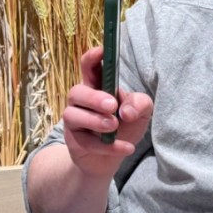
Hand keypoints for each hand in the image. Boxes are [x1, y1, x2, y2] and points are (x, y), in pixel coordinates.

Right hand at [61, 46, 153, 180]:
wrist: (110, 160)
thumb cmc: (124, 127)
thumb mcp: (140, 113)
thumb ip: (140, 104)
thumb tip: (126, 111)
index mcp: (97, 86)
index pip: (88, 66)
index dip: (92, 57)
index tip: (101, 51)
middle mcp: (81, 101)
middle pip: (76, 91)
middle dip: (93, 97)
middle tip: (112, 106)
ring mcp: (74, 120)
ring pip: (72, 115)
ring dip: (95, 121)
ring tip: (114, 127)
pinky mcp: (74, 141)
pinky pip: (85, 141)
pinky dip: (107, 146)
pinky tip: (126, 148)